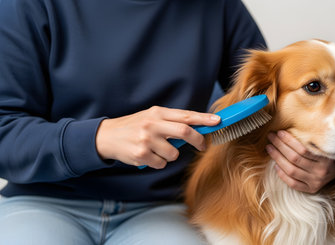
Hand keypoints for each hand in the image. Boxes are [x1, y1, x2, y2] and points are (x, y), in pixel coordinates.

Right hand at [96, 106, 220, 168]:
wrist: (106, 136)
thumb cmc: (134, 126)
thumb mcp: (151, 117)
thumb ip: (171, 121)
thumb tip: (196, 129)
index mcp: (157, 113)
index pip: (185, 115)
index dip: (203, 119)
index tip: (217, 121)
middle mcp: (152, 124)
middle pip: (184, 132)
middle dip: (197, 140)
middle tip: (202, 145)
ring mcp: (146, 140)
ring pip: (174, 153)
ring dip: (170, 154)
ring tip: (157, 149)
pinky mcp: (141, 155)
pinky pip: (161, 163)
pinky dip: (158, 162)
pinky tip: (147, 155)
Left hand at [266, 130, 334, 193]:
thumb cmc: (328, 153)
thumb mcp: (324, 145)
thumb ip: (311, 140)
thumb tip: (288, 130)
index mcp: (325, 158)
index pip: (303, 149)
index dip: (289, 140)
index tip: (279, 132)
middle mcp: (321, 171)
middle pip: (295, 158)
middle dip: (280, 146)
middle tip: (271, 137)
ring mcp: (316, 181)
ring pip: (291, 170)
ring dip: (277, 158)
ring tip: (270, 148)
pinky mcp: (311, 189)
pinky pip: (293, 183)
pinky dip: (282, 174)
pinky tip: (275, 165)